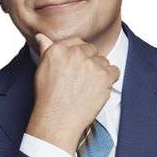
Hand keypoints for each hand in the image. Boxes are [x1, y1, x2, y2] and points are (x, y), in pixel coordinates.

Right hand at [26, 33, 119, 156]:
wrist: (57, 120)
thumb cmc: (48, 98)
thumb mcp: (42, 70)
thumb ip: (46, 50)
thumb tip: (42, 36)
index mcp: (59, 49)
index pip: (77, 42)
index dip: (79, 54)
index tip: (78, 67)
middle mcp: (75, 53)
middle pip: (92, 50)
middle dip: (90, 62)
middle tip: (82, 80)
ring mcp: (91, 64)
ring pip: (103, 61)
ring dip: (100, 72)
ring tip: (88, 87)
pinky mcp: (104, 76)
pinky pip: (114, 71)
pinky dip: (110, 80)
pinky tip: (98, 89)